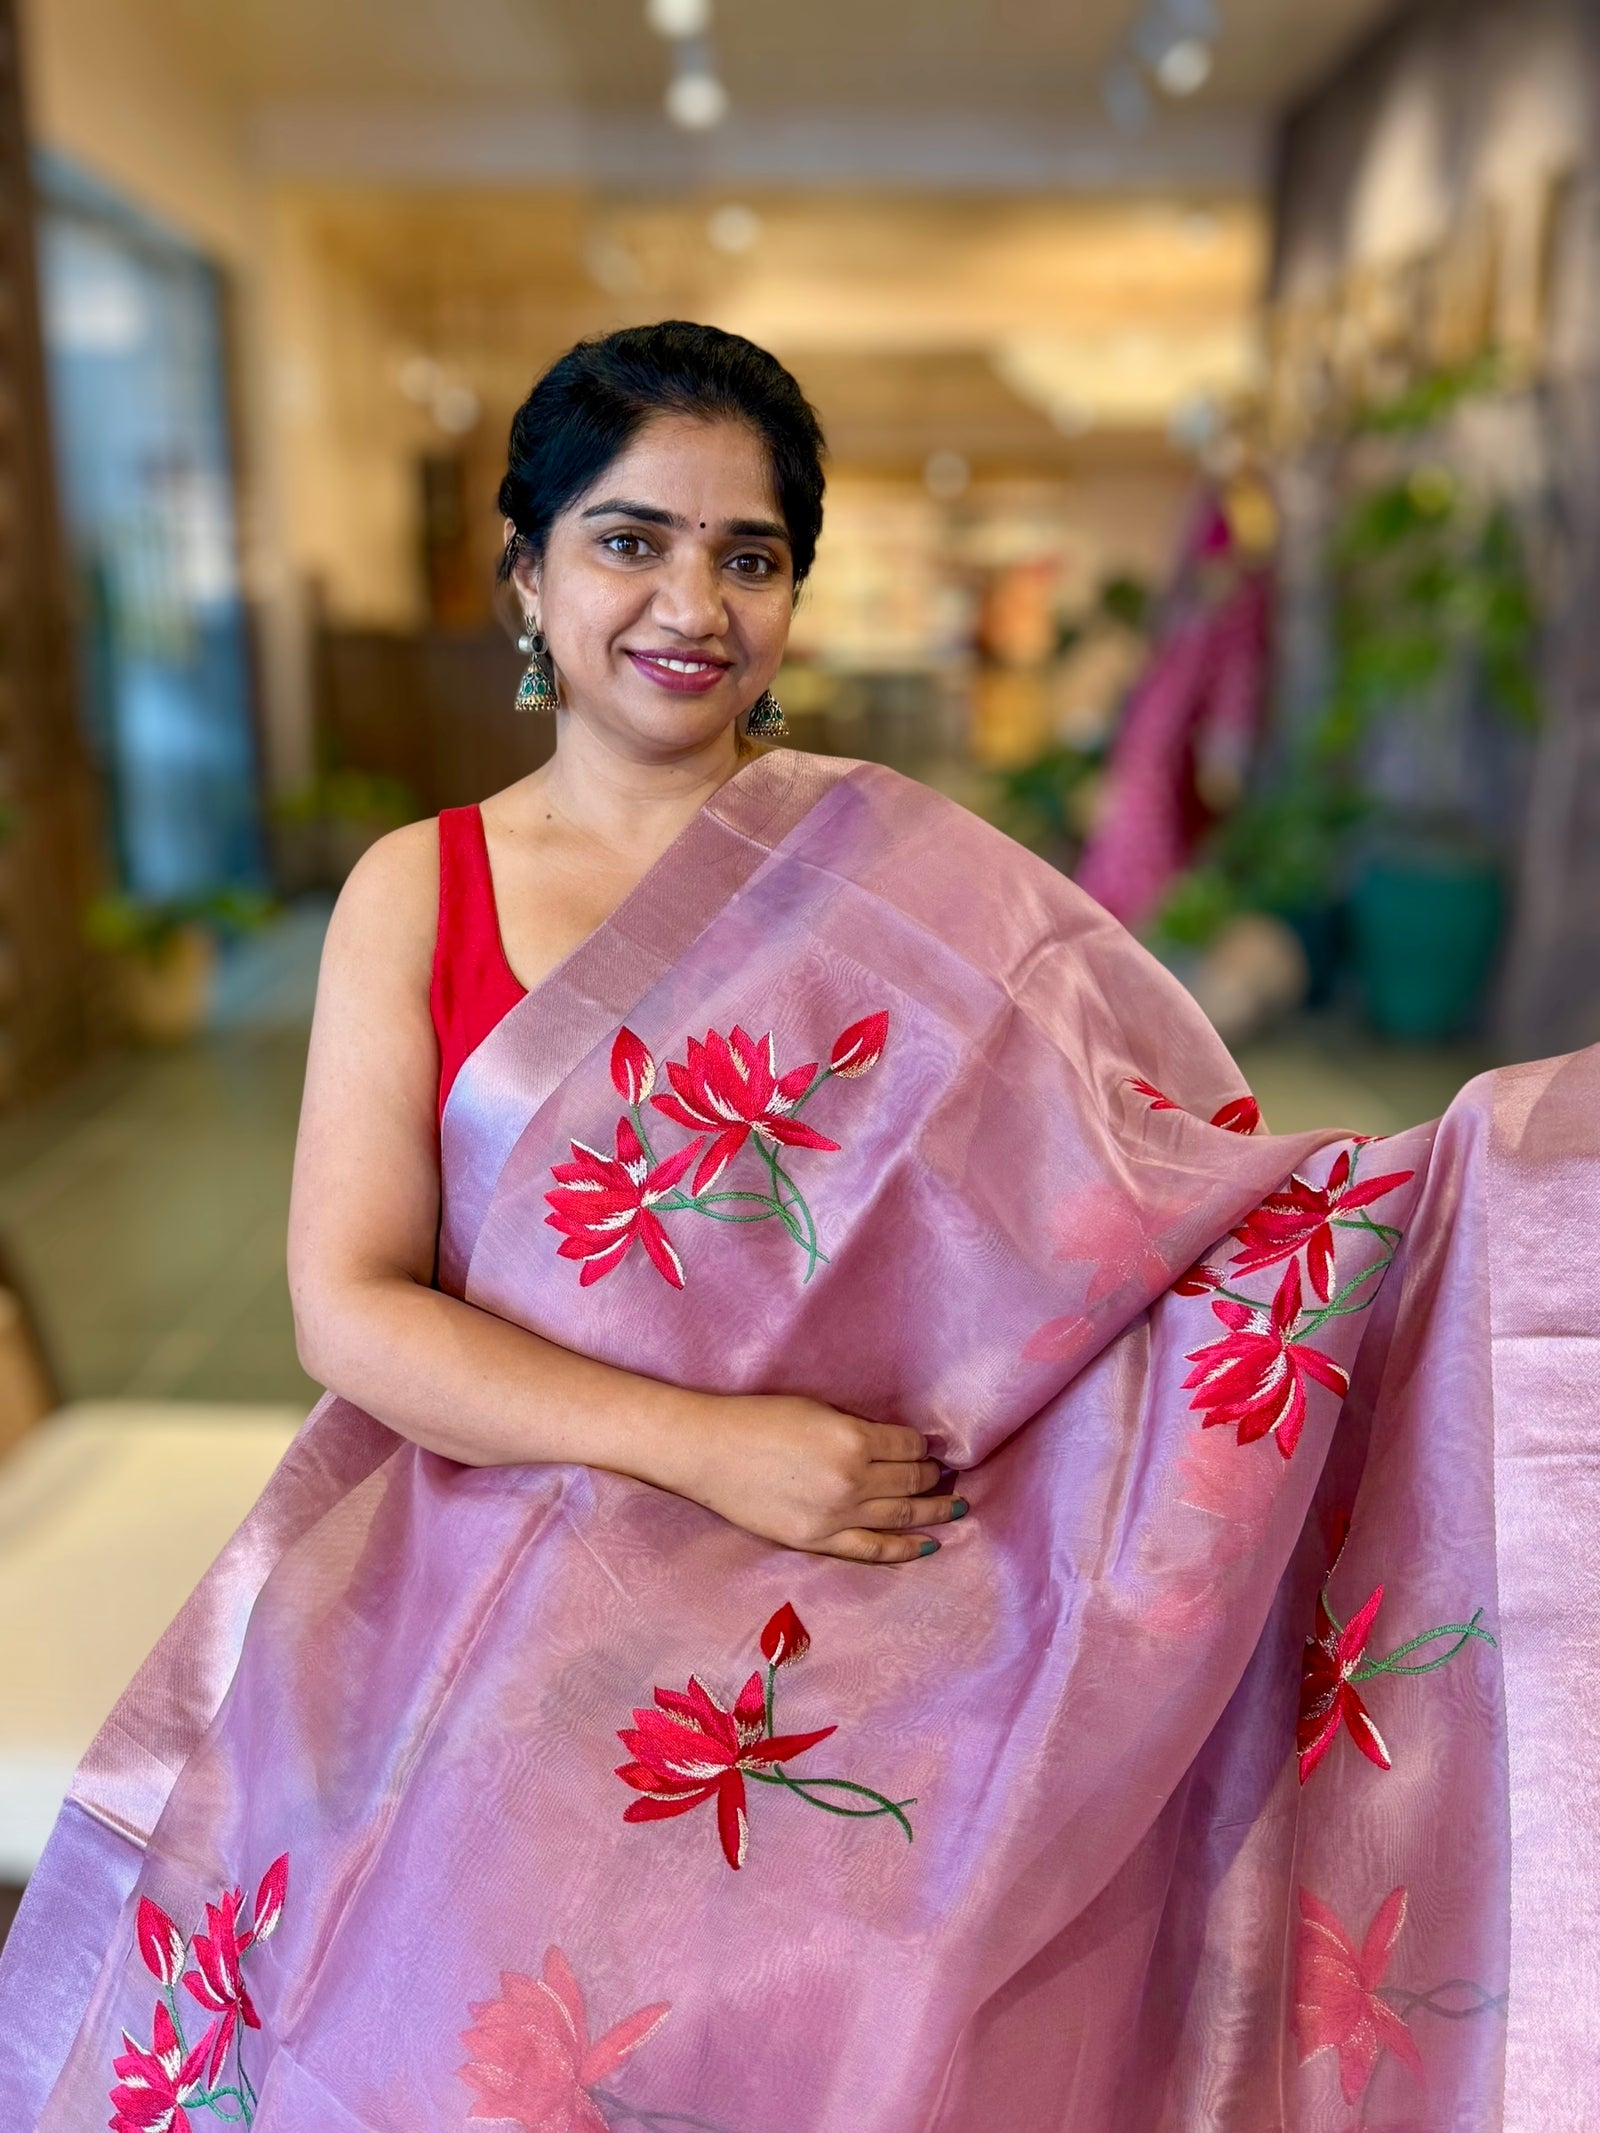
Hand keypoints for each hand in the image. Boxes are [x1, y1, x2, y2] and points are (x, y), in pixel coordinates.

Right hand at [667, 1394, 964, 1564]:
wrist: (709, 1452)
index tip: (931, 1448)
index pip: (909, 1447)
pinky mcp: (818, 1540)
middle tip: (947, 1476)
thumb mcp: (817, 1410)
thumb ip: (858, 1429)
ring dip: (933, 1511)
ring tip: (955, 1507)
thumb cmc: (758, 1419)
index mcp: (853, 1440)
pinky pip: (873, 1549)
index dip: (925, 1447)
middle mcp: (852, 1480)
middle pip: (911, 1481)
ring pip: (902, 1516)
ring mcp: (837, 1516)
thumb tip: (894, 1444)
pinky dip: (906, 1548)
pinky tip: (930, 1543)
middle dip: (933, 1478)